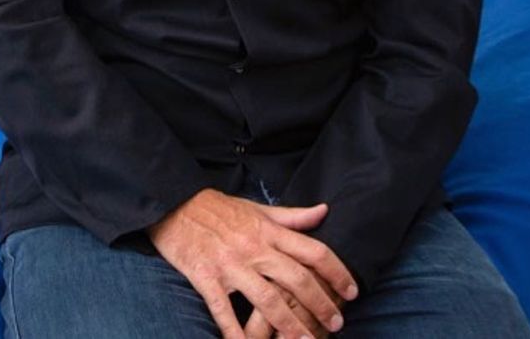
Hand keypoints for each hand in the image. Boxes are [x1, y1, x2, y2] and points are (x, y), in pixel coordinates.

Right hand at [148, 188, 357, 338]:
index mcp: (270, 231)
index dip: (336, 271)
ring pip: (267, 299)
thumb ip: (293, 216)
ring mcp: (231, 265)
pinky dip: (235, 333)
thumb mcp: (260, 209)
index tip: (352, 291)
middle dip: (320, 303)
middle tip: (337, 324)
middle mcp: (255, 248)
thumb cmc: (221, 209)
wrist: (177, 204)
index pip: (313, 251)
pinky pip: (223, 311)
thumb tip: (325, 211)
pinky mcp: (206, 278)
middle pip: (296, 279)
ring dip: (289, 324)